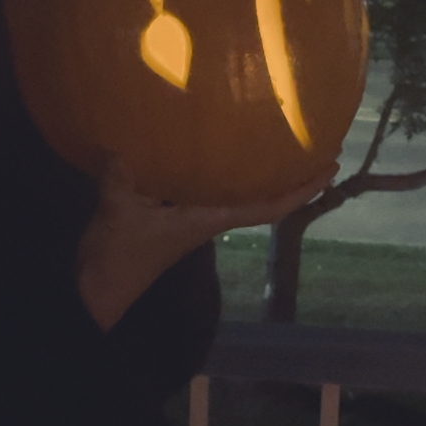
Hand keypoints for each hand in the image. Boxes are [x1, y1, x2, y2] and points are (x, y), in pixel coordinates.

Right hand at [77, 157, 339, 330]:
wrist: (95, 290)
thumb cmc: (118, 257)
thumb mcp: (118, 212)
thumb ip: (121, 176)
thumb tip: (120, 143)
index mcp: (209, 220)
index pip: (268, 208)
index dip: (300, 191)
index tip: (331, 169)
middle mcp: (208, 218)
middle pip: (259, 196)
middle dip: (288, 174)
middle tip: (312, 141)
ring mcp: (189, 217)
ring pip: (232, 191)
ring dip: (254, 171)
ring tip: (269, 135)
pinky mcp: (168, 214)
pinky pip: (201, 186)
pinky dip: (214, 169)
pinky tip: (207, 144)